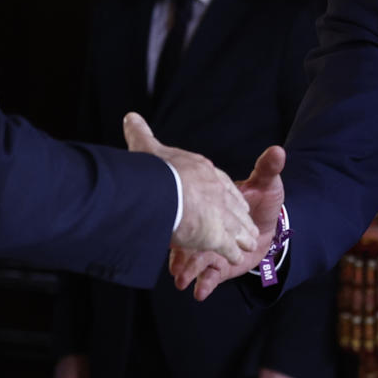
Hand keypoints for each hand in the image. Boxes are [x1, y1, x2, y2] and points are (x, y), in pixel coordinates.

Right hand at [124, 113, 251, 264]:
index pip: (220, 183)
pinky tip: (235, 259)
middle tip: (244, 227)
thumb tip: (130, 117)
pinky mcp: (219, 239)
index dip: (225, 192)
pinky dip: (233, 254)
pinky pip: (229, 249)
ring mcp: (221, 217)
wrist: (170, 191)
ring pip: (236, 228)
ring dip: (241, 238)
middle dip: (238, 218)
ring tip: (246, 246)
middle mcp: (218, 194)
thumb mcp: (150, 148)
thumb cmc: (160, 170)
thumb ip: (141, 134)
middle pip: (232, 207)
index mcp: (206, 172)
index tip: (230, 198)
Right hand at [172, 144, 285, 300]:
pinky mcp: (218, 267)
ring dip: (188, 270)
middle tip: (173, 262)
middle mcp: (207, 228)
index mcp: (213, 207)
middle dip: (181, 252)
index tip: (179, 226)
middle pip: (192, 239)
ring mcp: (211, 249)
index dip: (190, 219)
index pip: (199, 212)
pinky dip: (205, 284)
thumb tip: (278, 151)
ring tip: (181, 280)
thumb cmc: (263, 202)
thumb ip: (267, 169)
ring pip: (196, 260)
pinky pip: (210, 277)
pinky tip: (199, 292)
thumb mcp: (266, 184)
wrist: (272, 228)